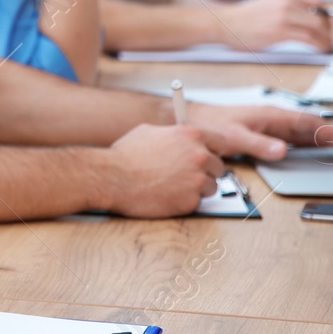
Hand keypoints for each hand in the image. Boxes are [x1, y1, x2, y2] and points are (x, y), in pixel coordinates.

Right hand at [102, 123, 223, 217]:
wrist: (112, 179)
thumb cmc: (125, 156)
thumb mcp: (148, 132)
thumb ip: (172, 134)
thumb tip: (180, 138)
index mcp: (191, 135)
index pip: (220, 142)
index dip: (212, 150)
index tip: (207, 156)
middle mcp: (199, 155)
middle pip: (218, 166)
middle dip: (205, 171)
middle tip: (187, 174)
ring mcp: (197, 179)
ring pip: (212, 186)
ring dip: (198, 187)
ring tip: (174, 186)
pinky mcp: (191, 201)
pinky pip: (198, 202)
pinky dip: (186, 201)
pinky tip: (168, 195)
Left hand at [187, 103, 332, 160]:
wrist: (194, 120)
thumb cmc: (212, 125)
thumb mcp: (234, 137)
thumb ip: (258, 145)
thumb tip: (282, 151)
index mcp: (273, 115)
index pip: (312, 124)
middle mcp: (277, 119)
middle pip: (315, 128)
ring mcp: (273, 126)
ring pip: (307, 134)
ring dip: (327, 143)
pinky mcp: (268, 133)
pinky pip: (296, 139)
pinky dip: (312, 146)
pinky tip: (319, 154)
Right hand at [214, 0, 332, 51]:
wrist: (226, 22)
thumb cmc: (244, 17)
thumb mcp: (269, 2)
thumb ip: (287, 6)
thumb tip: (306, 18)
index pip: (318, 2)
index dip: (327, 15)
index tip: (327, 25)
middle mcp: (288, 2)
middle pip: (321, 15)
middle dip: (329, 29)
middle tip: (329, 38)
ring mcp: (285, 16)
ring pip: (318, 27)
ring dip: (326, 39)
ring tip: (327, 46)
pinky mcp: (281, 31)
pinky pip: (309, 38)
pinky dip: (319, 45)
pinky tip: (320, 49)